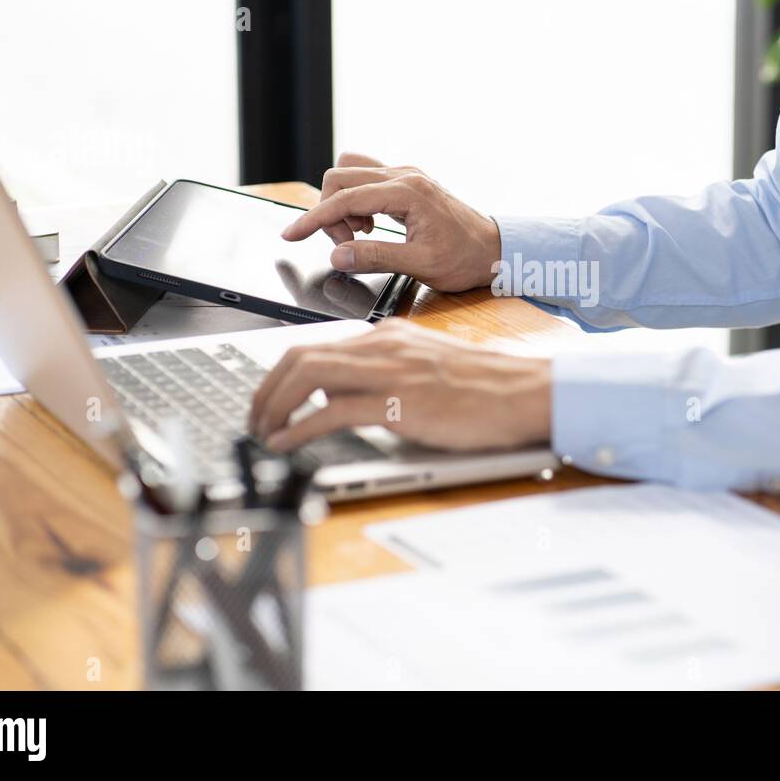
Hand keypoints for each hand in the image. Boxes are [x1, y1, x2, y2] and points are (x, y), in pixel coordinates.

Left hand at [248, 319, 552, 452]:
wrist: (525, 392)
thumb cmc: (489, 388)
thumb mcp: (430, 369)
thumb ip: (389, 374)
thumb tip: (344, 396)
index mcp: (390, 336)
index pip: (318, 345)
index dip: (281, 374)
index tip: (268, 399)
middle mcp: (383, 346)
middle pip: (300, 356)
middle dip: (265, 388)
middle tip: (254, 419)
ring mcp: (389, 372)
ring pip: (306, 375)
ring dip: (273, 406)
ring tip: (262, 433)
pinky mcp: (398, 403)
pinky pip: (331, 411)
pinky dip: (298, 429)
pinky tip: (286, 444)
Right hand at [282, 152, 501, 292]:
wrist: (494, 250)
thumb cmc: (464, 258)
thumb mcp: (420, 264)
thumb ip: (375, 258)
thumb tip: (337, 256)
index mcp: (407, 191)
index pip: (345, 198)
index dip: (313, 218)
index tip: (291, 236)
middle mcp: (404, 175)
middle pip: (340, 177)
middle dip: (330, 213)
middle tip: (345, 245)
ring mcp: (405, 175)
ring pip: (350, 173)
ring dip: (342, 204)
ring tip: (359, 236)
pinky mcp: (406, 182)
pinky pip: (365, 179)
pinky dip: (356, 201)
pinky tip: (370, 226)